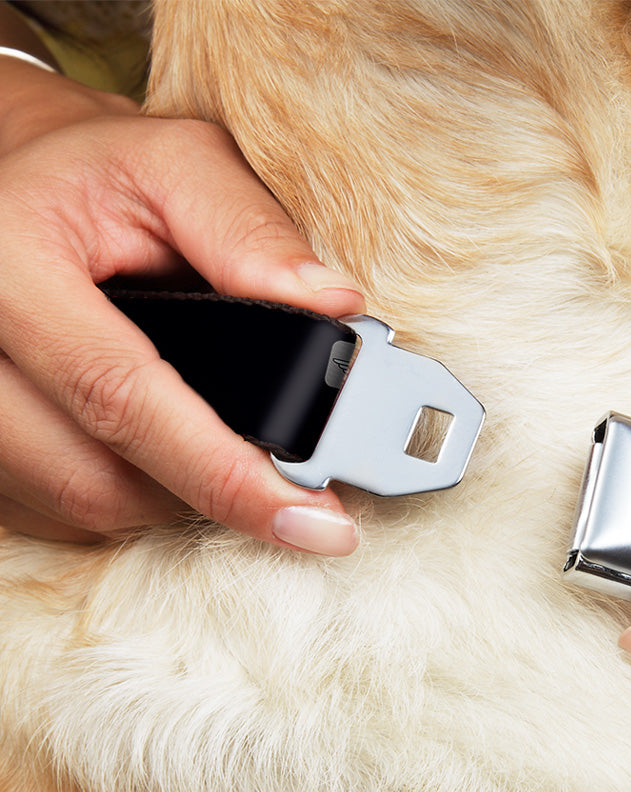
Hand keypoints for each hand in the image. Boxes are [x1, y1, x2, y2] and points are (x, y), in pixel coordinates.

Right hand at [0, 59, 363, 552]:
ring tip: (225, 450)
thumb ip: (251, 230)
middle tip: (288, 485)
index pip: (122, 397)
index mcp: (9, 266)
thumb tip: (333, 306)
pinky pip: (55, 509)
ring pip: (80, 505)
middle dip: (209, 491)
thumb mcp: (177, 165)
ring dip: (170, 495)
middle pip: (96, 478)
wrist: (19, 184)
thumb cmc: (100, 175)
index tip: (314, 522)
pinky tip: (165, 453)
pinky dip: (128, 494)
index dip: (225, 474)